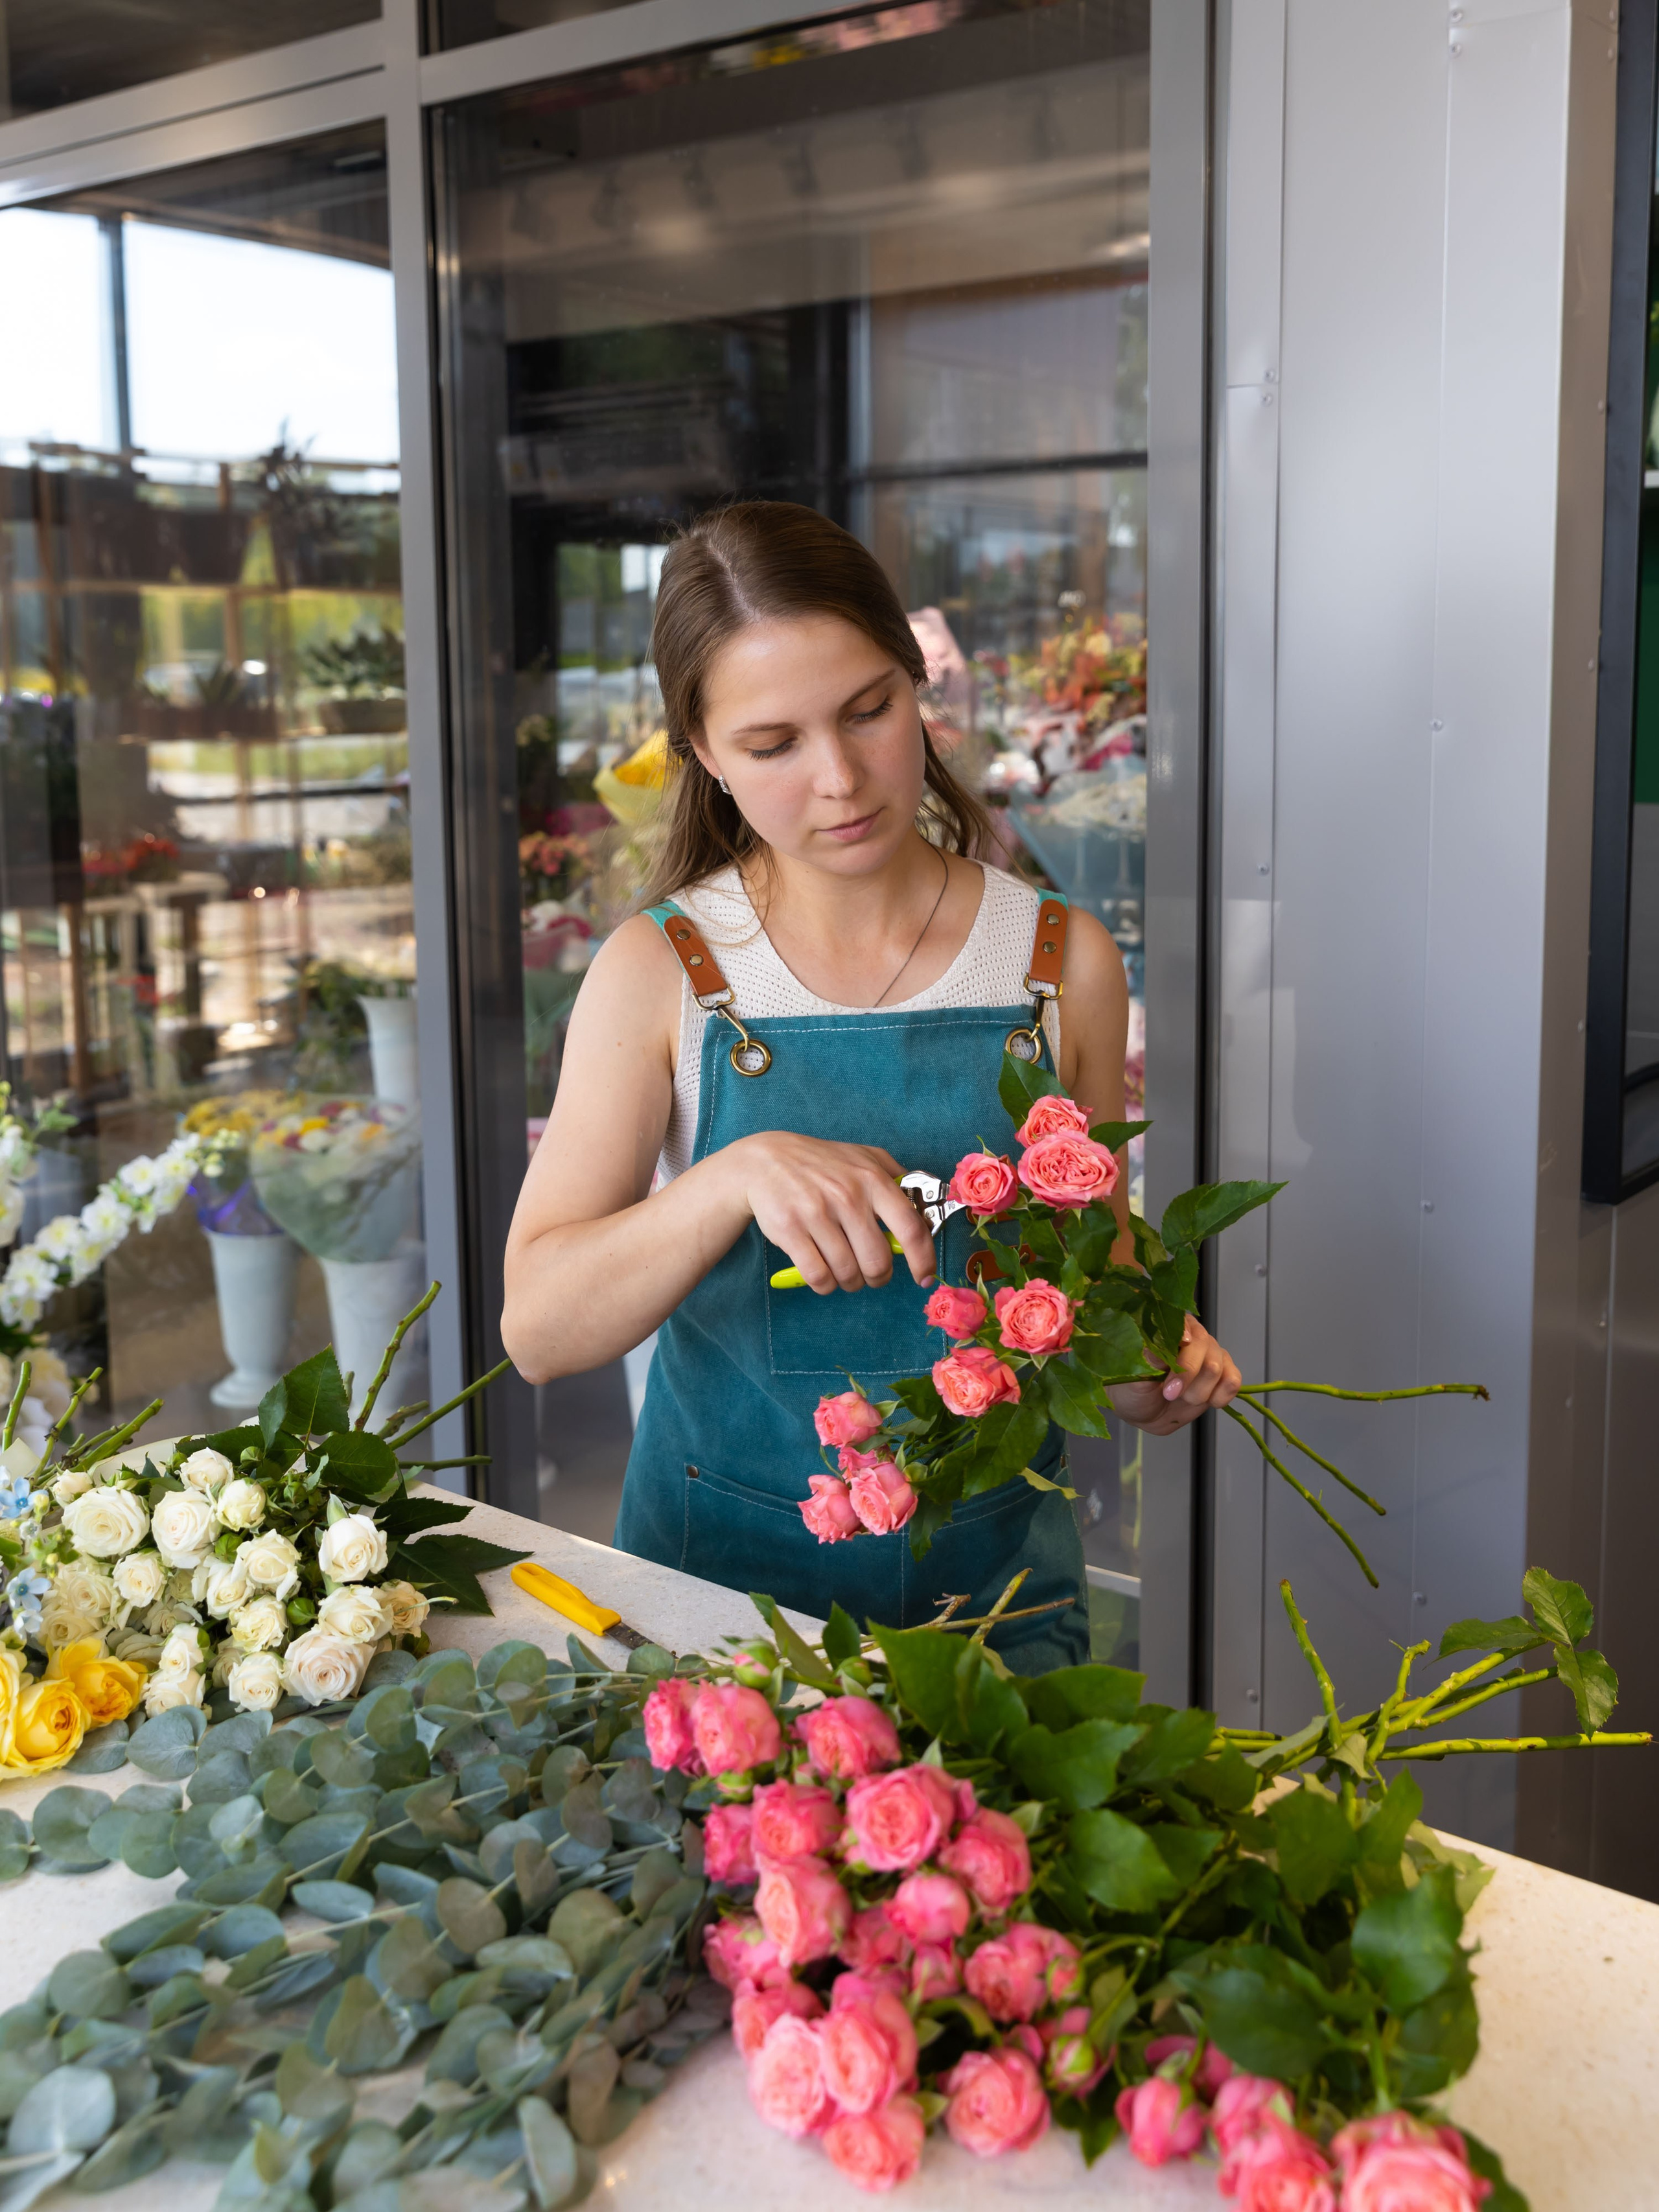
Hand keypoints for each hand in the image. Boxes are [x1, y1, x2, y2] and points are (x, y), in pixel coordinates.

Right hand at [729, 1132, 938, 1293]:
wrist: (765, 1160)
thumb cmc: (822, 1163)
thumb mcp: (864, 1157)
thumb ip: (898, 1179)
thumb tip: (927, 1210)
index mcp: (873, 1179)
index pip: (911, 1228)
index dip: (923, 1259)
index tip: (923, 1276)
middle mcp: (848, 1196)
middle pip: (877, 1261)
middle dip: (878, 1277)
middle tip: (872, 1274)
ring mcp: (817, 1213)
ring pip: (848, 1273)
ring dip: (850, 1282)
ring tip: (845, 1272)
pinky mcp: (790, 1230)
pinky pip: (818, 1276)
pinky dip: (825, 1285)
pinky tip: (824, 1275)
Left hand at [1110, 1318, 1241, 1435]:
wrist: (1143, 1413)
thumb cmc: (1133, 1389)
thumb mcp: (1133, 1377)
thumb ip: (1148, 1362)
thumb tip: (1157, 1348)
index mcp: (1169, 1328)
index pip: (1184, 1325)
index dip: (1183, 1341)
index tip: (1175, 1359)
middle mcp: (1194, 1337)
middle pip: (1205, 1347)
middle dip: (1189, 1376)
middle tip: (1169, 1394)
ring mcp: (1211, 1356)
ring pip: (1218, 1368)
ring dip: (1199, 1391)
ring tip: (1182, 1398)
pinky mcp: (1222, 1376)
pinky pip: (1233, 1381)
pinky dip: (1221, 1395)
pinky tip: (1207, 1401)